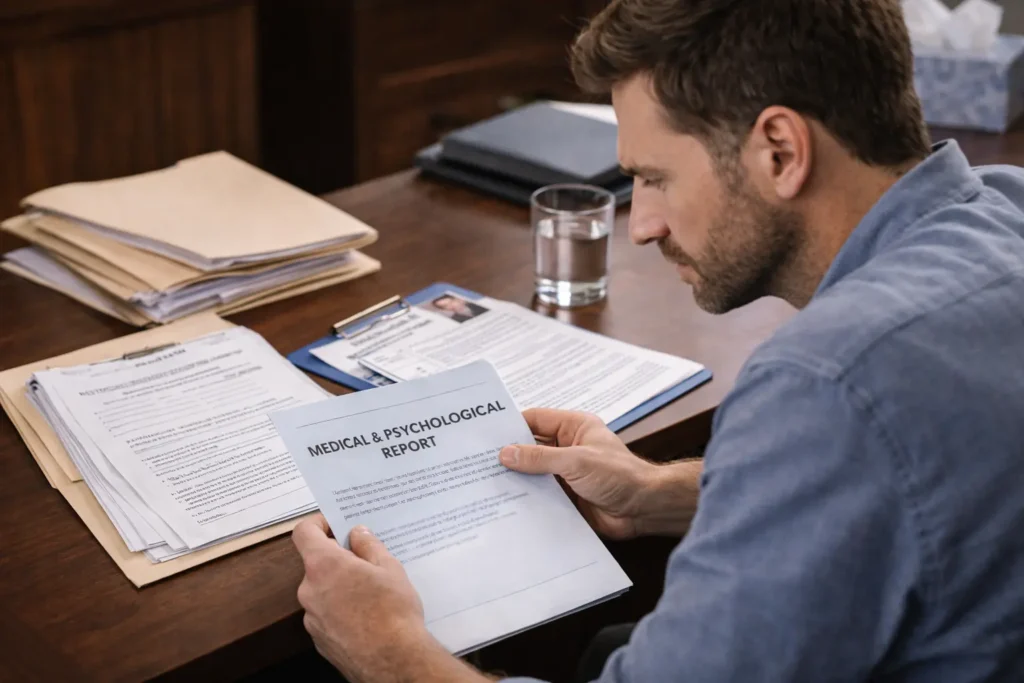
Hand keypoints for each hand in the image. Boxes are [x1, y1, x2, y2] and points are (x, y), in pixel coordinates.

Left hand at [292, 515, 488, 682]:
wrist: (393, 662)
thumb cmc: (393, 612)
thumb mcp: (389, 568)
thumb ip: (368, 546)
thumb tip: (356, 534)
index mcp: (324, 566)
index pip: (304, 532)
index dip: (318, 523)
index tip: (334, 523)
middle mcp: (309, 590)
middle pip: (316, 564)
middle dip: (338, 560)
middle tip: (366, 561)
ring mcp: (311, 618)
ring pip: (322, 591)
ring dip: (339, 587)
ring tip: (371, 594)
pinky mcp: (318, 640)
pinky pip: (326, 615)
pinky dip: (340, 611)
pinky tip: (366, 617)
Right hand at [500, 408, 700, 538]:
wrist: (645, 509)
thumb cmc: (620, 476)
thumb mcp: (576, 461)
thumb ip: (539, 458)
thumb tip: (506, 453)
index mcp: (573, 427)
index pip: (534, 420)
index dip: (510, 426)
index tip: (484, 435)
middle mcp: (568, 448)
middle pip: (530, 448)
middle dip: (508, 455)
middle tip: (477, 462)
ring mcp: (566, 473)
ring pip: (533, 473)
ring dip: (516, 479)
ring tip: (484, 484)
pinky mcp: (566, 497)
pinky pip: (540, 495)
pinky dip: (526, 499)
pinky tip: (505, 505)